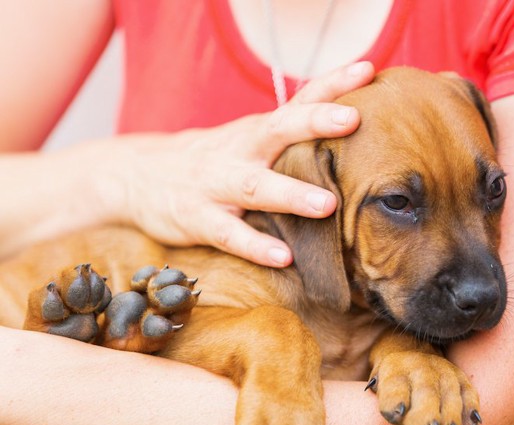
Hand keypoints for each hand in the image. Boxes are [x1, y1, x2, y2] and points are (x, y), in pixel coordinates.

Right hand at [114, 62, 374, 266]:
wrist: (136, 175)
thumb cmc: (213, 159)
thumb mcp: (249, 140)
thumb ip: (290, 138)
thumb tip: (352, 134)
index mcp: (257, 131)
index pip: (298, 101)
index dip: (332, 84)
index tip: (368, 69)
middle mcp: (240, 150)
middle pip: (278, 130)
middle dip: (315, 122)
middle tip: (353, 117)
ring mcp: (217, 185)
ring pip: (255, 186)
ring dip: (291, 194)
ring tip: (327, 205)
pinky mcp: (198, 219)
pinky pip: (229, 234)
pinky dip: (256, 245)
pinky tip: (283, 257)